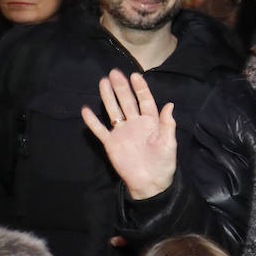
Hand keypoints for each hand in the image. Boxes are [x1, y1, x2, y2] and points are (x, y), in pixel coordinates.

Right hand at [81, 69, 176, 199]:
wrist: (150, 182)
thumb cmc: (163, 163)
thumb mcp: (169, 143)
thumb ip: (168, 124)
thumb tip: (169, 104)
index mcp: (151, 122)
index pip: (145, 101)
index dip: (140, 89)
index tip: (135, 75)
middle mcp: (135, 124)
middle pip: (127, 102)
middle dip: (121, 87)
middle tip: (114, 73)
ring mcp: (122, 132)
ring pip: (113, 111)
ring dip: (108, 97)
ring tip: (103, 82)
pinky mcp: (111, 143)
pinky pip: (100, 130)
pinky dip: (92, 121)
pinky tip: (86, 109)